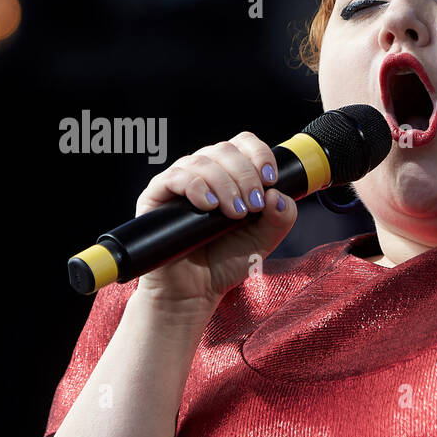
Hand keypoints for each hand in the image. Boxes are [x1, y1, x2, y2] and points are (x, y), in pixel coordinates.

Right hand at [134, 131, 298, 310]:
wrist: (196, 292)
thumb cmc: (226, 262)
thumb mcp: (265, 240)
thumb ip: (280, 218)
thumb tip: (278, 195)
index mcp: (230, 176)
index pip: (243, 144)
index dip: (259, 153)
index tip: (271, 178)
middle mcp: (204, 173)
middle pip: (225, 149)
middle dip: (245, 175)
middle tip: (252, 206)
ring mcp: (179, 183)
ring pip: (201, 161)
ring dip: (225, 184)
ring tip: (235, 213)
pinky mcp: (156, 197)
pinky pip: (175, 177)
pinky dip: (196, 187)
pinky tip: (209, 206)